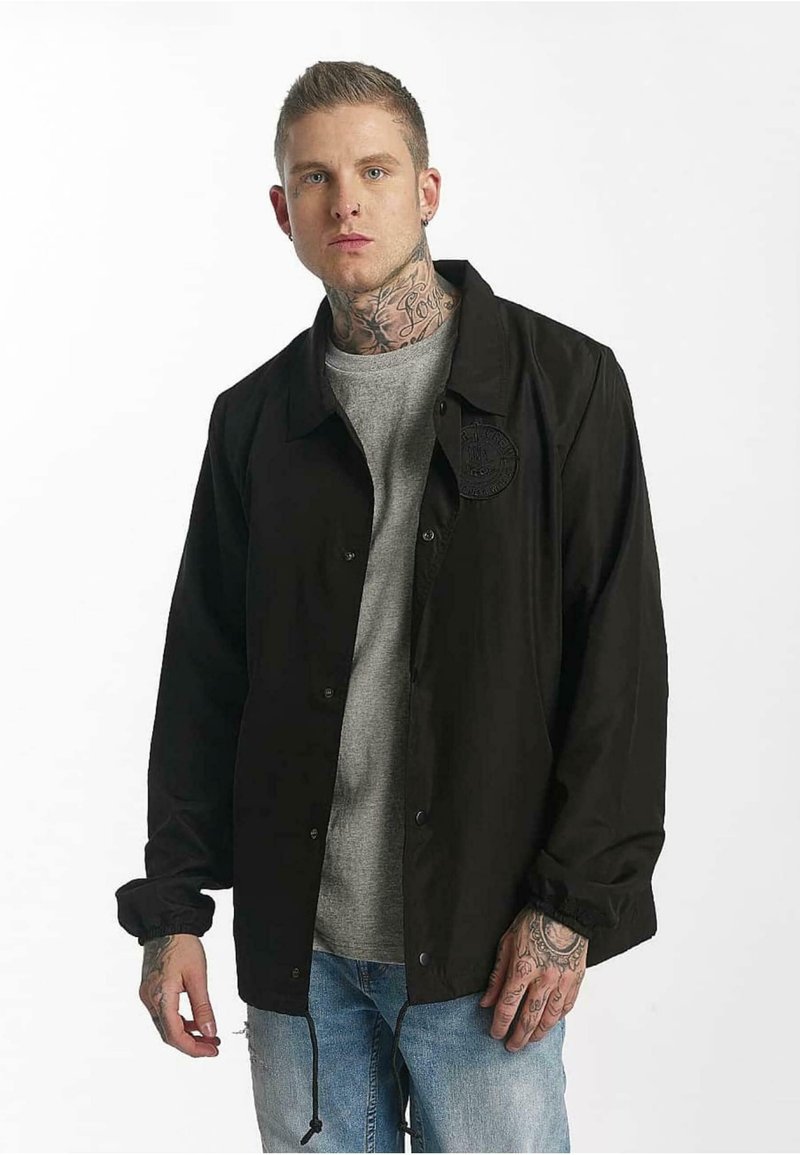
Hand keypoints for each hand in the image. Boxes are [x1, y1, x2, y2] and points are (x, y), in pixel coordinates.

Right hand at [139, 933, 220, 1056]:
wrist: (166, 923)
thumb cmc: (182, 944)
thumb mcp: (198, 976)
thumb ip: (203, 1007)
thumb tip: (209, 1032)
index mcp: (161, 996)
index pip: (175, 1035)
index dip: (194, 1048)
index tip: (212, 1051)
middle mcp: (149, 999)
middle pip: (168, 1034)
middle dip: (192, 1043)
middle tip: (213, 1046)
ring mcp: (147, 995)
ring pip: (165, 1026)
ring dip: (186, 1033)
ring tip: (209, 1035)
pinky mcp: (149, 990)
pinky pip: (163, 1014)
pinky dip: (179, 1021)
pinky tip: (195, 1021)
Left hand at [479, 904, 586, 1050]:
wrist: (563, 911)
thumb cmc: (532, 923)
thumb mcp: (507, 944)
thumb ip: (497, 976)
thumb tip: (486, 1002)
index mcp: (523, 969)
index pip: (508, 1006)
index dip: (500, 1024)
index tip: (495, 1033)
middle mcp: (544, 979)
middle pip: (529, 1018)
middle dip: (518, 1037)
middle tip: (511, 1047)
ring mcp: (562, 982)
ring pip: (550, 1018)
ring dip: (538, 1034)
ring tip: (529, 1041)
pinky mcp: (576, 980)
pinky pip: (566, 1007)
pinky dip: (557, 1020)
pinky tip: (549, 1025)